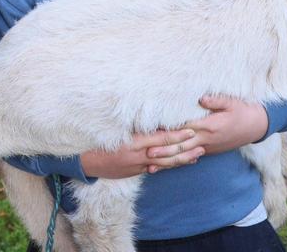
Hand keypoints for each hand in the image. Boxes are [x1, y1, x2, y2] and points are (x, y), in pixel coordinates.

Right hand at [80, 128, 201, 178]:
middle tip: (201, 145)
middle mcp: (138, 155)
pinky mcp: (135, 172)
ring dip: (181, 160)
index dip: (177, 135)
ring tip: (196, 156)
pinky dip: (168, 166)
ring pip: (164, 163)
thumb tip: (150, 115)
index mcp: (133, 141)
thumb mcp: (114, 129)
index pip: (160, 138)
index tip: (191, 130)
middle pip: (166, 153)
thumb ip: (133, 125)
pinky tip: (178, 164)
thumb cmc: (98, 140)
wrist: (85, 161)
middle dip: (185, 149)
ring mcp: (137, 165)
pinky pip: (155, 169)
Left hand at [146, 97, 267, 169]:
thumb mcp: (231, 101)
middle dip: (164, 150)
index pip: (186, 129)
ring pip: (184, 156)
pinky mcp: (208, 151)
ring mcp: (207, 147)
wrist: (256, 126)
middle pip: (181, 146)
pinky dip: (178, 163)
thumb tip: (201, 98)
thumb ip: (215, 100)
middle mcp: (206, 139)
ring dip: (167, 161)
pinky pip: (190, 158)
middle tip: (146, 153)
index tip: (154, 132)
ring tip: (151, 166)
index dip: (170, 131)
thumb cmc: (242, 110)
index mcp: (210, 125)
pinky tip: (166, 167)